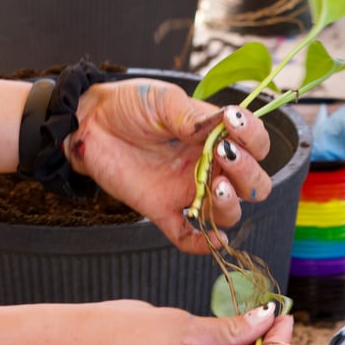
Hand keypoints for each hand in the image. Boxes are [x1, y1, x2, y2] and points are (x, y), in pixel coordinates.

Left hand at [69, 78, 272, 253]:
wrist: (89, 122)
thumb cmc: (129, 105)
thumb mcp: (163, 99)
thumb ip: (191, 115)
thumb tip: (221, 124)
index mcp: (216, 136)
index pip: (255, 145)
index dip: (254, 137)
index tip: (234, 122)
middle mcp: (208, 166)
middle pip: (251, 186)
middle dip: (248, 174)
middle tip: (223, 154)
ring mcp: (186, 191)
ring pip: (226, 213)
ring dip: (231, 204)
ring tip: (217, 185)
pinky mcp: (161, 210)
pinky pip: (187, 237)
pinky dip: (203, 245)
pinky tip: (215, 241)